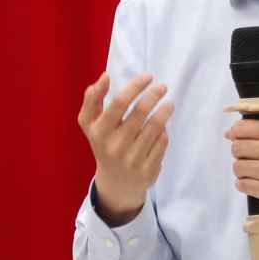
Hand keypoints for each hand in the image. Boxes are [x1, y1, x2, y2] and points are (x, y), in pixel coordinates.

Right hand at [78, 71, 173, 225]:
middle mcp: (115, 146)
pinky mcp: (148, 170)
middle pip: (141, 112)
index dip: (135, 86)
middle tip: (163, 87)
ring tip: (168, 104)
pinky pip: (162, 141)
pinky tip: (162, 127)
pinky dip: (164, 130)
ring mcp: (133, 160)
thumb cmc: (104, 144)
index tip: (148, 76)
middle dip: (154, 95)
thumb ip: (92, 99)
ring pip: (156, 126)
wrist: (116, 182)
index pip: (120, 102)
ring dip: (165, 110)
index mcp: (100, 132)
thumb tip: (105, 77)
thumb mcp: (90, 124)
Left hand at [227, 116, 258, 217]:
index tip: (235, 138)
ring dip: (242, 170)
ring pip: (237, 167)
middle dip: (239, 153)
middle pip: (236, 148)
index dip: (235, 133)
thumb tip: (232, 131)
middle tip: (250, 157)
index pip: (242, 128)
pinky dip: (244, 184)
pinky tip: (255, 182)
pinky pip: (241, 185)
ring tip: (255, 171)